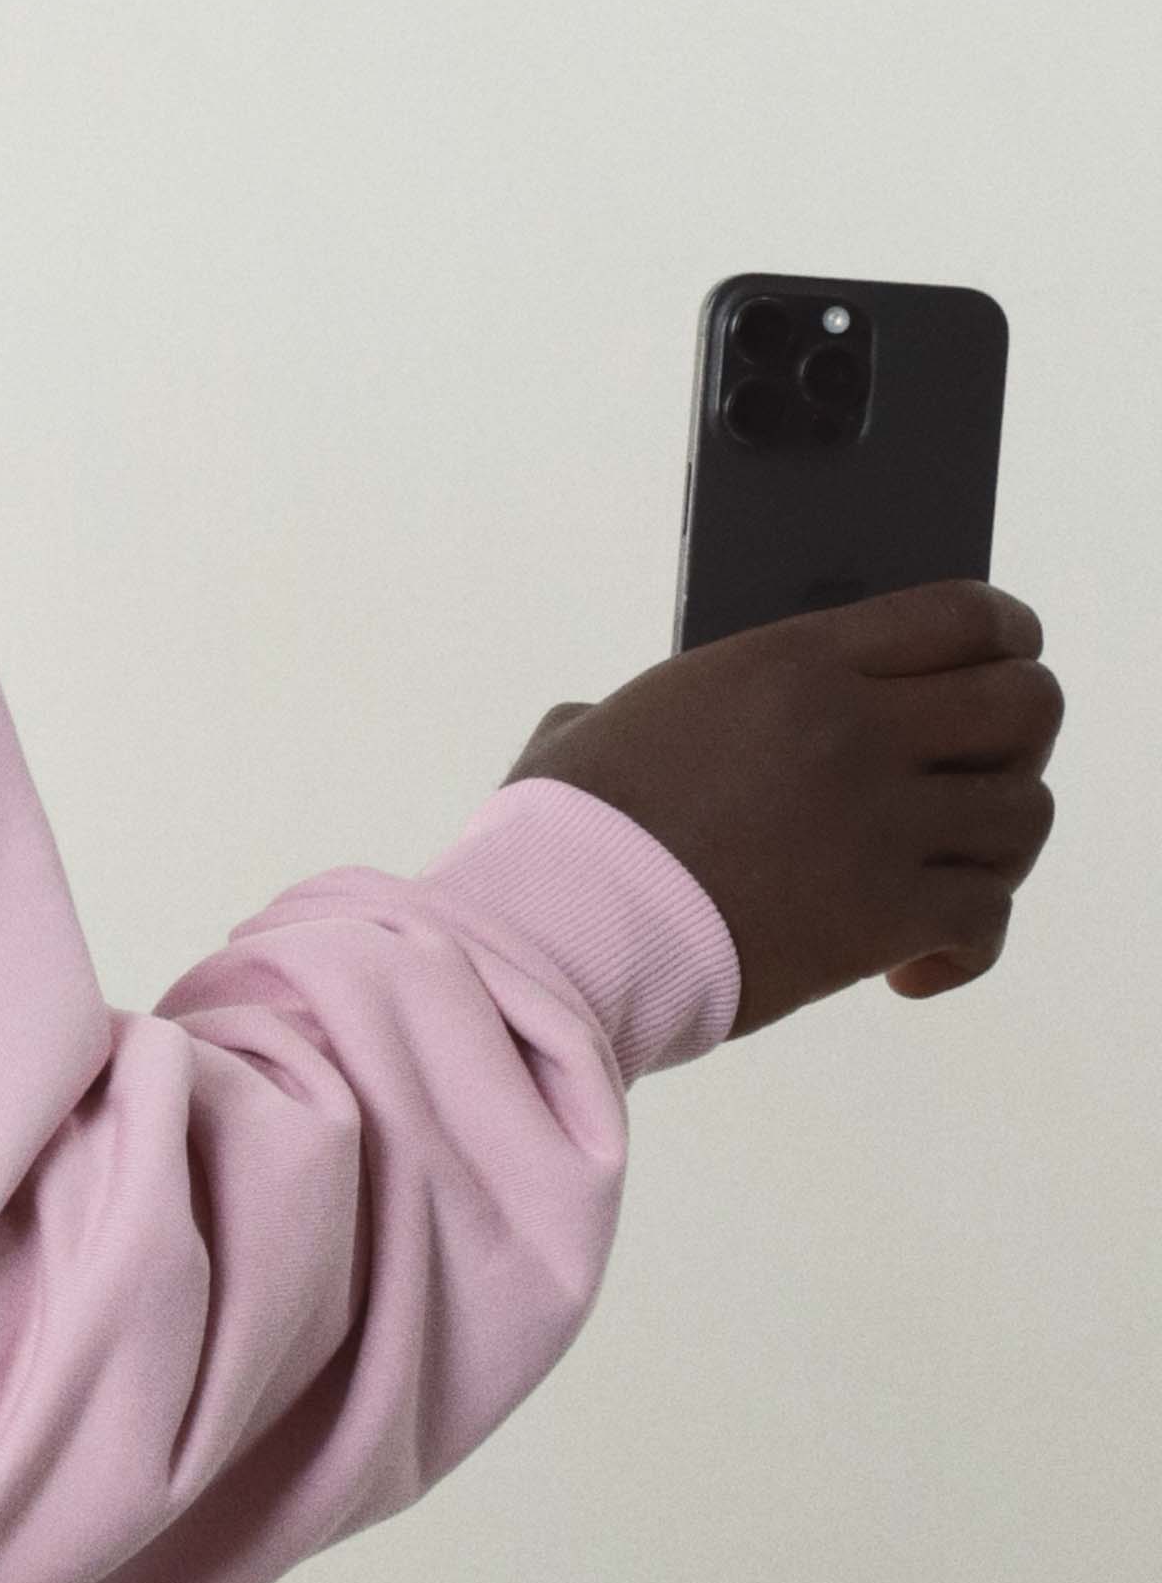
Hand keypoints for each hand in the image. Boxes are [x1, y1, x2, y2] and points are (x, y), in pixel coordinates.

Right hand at [506, 580, 1063, 1037]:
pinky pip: (989, 916)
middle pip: (1029, 704)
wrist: (554, 935)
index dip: (1007, 640)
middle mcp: (856, 728)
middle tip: (965, 789)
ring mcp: (879, 822)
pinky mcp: (885, 915)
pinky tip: (912, 967)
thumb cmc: (558, 838)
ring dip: (993, 852)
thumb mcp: (593, 730)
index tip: (998, 674)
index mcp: (794, 663)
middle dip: (1015, 748)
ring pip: (1025, 814)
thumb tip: (593, 722)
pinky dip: (967, 946)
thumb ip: (627, 709)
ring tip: (937, 883)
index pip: (966, 616)